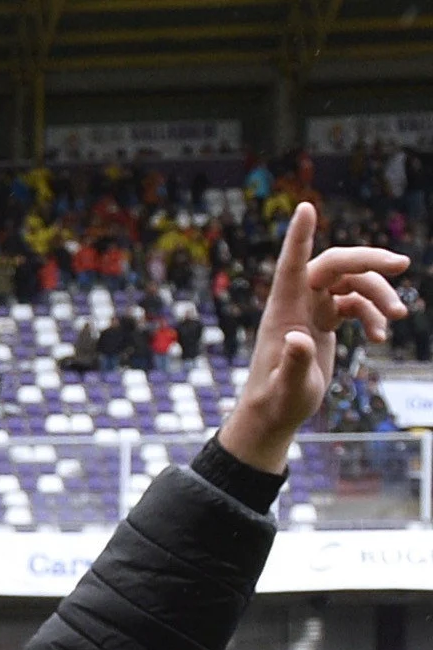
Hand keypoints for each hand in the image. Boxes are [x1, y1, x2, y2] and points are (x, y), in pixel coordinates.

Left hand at [221, 205, 413, 473]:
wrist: (274, 415)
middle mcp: (296, 305)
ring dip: (379, 295)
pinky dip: (372, 315)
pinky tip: (381, 337)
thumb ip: (294, 364)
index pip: (291, 266)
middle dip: (368, 262)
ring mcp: (311, 311)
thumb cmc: (276, 403)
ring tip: (399, 317)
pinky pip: (354, 305)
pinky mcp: (322, 322)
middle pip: (335, 266)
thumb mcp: (289, 388)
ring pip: (351, 285)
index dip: (299, 237)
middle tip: (402, 264)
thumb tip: (298, 339)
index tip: (306, 207)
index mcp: (283, 312)